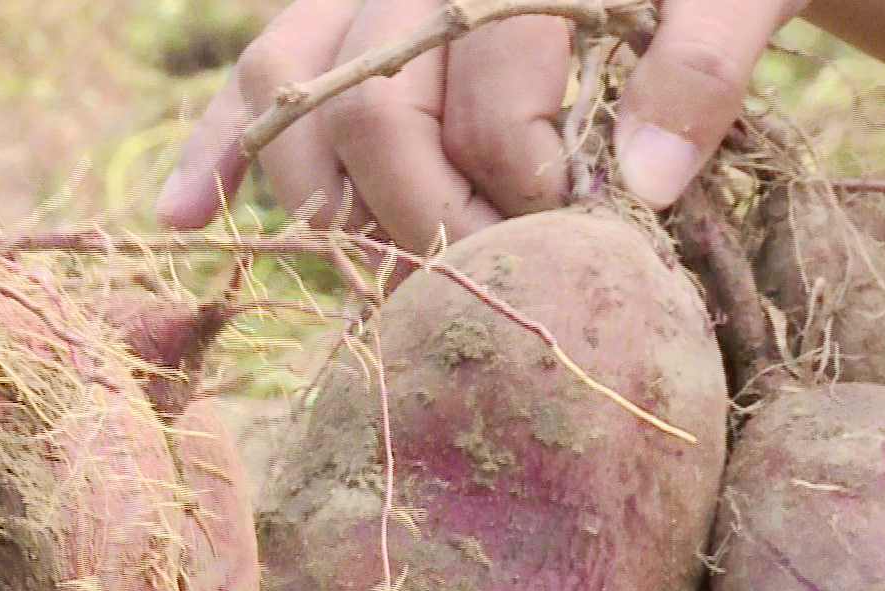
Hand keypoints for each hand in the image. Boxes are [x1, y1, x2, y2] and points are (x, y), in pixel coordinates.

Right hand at [157, 0, 803, 249]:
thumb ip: (700, 71)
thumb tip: (637, 185)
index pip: (490, 108)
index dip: (525, 197)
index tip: (572, 234)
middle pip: (377, 112)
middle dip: (429, 218)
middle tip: (485, 270)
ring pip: (295, 98)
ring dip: (334, 203)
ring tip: (386, 264)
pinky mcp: (330, 12)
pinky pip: (253, 74)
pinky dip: (218, 147)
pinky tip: (184, 211)